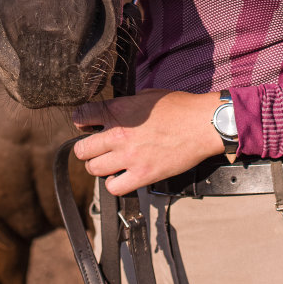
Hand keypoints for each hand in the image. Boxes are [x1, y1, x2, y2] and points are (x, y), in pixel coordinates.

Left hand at [72, 89, 224, 195]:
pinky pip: (114, 187)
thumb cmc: (179, 107)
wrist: (202, 124)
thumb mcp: (146, 96)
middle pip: (82, 149)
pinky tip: (122, 176)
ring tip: (109, 164)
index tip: (85, 125)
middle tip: (95, 149)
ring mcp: (130, 157)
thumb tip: (114, 114)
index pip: (81, 116)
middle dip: (86, 149)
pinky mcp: (143, 175)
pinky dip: (114, 184)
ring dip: (99, 167)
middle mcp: (119, 134)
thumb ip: (125, 106)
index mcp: (118, 110)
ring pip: (94, 169)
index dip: (80, 121)